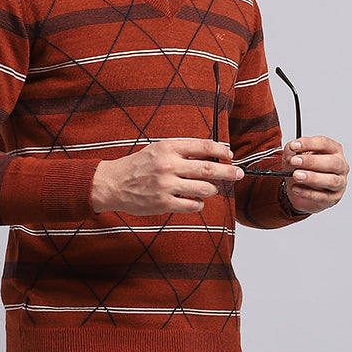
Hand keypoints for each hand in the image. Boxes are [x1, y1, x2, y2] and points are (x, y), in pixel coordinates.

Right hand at [91, 139, 241, 215]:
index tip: (230, 154)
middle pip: (208, 168)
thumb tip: (210, 154)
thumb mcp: (157, 149)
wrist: (113, 184)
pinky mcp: (163, 203)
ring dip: (212, 189)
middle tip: (239, 174)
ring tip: (211, 188)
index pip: (203, 146)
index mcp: (168, 147)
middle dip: (228, 171)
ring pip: (204, 188)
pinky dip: (199, 204)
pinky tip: (196, 201)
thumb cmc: (138, 166)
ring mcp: (166, 185)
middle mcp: (168, 165)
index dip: (221, 150)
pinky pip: (193, 205)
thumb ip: (181, 150)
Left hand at [281, 136, 348, 213]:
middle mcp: (340, 166)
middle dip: (312, 161)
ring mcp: (339, 183)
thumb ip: (292, 150)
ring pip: (331, 180)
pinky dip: (307, 193)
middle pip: (332, 162)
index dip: (309, 144)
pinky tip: (296, 188)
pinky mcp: (333, 198)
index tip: (295, 146)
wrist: (299, 190)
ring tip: (296, 175)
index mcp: (334, 150)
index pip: (325, 144)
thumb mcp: (294, 157)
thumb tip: (291, 148)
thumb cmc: (302, 170)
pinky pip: (322, 197)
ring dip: (312, 178)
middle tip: (295, 161)